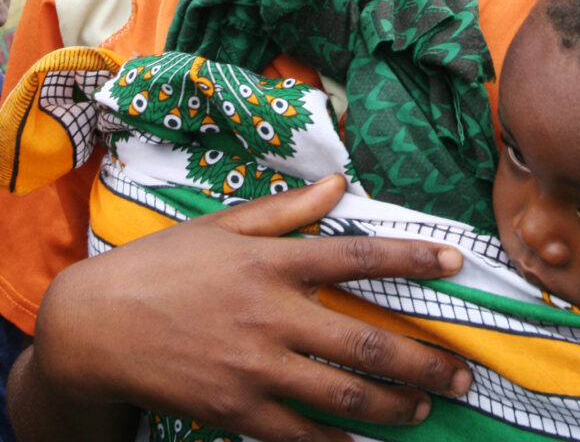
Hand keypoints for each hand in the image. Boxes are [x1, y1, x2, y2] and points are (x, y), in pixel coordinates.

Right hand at [32, 175, 470, 440]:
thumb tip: (340, 183)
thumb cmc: (162, 266)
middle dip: (424, 363)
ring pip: (343, 395)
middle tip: (462, 375)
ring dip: (395, 406)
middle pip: (366, 341)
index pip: (359, 257)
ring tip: (427, 410)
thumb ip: (288, 209)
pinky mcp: (236, 412)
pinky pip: (299, 436)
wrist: (96, 327)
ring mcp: (255, 369)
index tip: (455, 263)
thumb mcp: (223, 225)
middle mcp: (272, 315)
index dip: (412, 259)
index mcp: (272, 262)